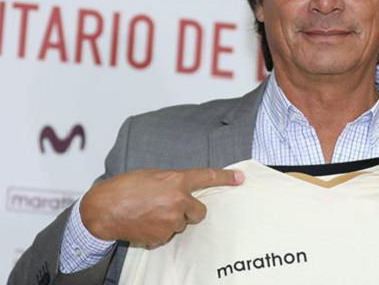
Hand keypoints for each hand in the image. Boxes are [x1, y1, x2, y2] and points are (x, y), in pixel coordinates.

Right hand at [80, 168, 243, 247]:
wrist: (103, 209)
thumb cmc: (125, 188)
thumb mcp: (152, 176)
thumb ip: (172, 182)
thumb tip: (182, 190)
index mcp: (176, 180)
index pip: (207, 176)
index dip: (226, 177)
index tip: (240, 178)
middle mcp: (178, 200)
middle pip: (199, 212)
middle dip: (189, 211)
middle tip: (170, 207)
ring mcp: (171, 220)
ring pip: (181, 224)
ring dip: (170, 221)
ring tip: (149, 213)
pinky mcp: (161, 236)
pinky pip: (166, 236)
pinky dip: (157, 232)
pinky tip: (144, 224)